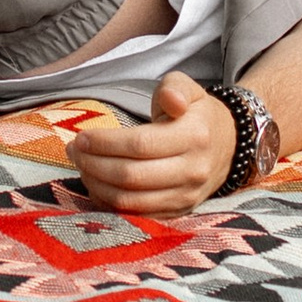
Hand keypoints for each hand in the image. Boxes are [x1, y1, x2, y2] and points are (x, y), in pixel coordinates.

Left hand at [67, 72, 235, 219]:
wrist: (227, 146)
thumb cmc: (196, 114)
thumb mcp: (188, 89)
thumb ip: (174, 87)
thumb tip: (170, 100)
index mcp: (194, 136)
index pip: (140, 145)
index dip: (105, 143)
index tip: (81, 136)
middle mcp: (192, 170)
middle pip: (132, 176)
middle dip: (94, 164)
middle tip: (74, 151)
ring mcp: (186, 196)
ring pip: (132, 201)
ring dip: (97, 185)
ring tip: (81, 166)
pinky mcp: (179, 212)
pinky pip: (138, 215)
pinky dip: (111, 203)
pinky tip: (96, 185)